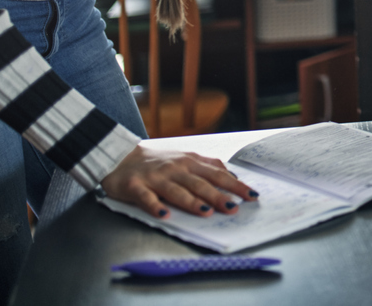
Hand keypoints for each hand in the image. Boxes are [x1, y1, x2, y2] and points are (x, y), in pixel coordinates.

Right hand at [100, 145, 257, 218]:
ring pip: (177, 190)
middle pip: (200, 183)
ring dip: (192, 202)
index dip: (235, 185)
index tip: (251, 196)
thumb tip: (233, 178)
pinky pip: (146, 198)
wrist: (120, 156)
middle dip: (218, 196)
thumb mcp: (186, 160)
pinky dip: (155, 206)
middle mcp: (175, 168)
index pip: (217, 174)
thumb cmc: (158, 162)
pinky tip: (165, 215)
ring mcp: (156, 177)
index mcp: (190, 162)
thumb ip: (207, 167)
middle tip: (233, 208)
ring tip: (206, 212)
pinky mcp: (135, 186)